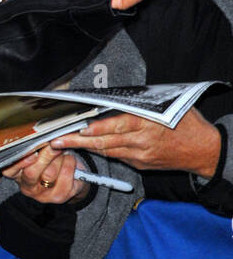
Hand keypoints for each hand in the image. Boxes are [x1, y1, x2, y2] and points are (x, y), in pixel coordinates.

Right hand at [2, 145, 88, 203]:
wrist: (68, 179)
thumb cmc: (49, 162)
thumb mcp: (38, 154)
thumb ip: (35, 148)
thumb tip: (39, 138)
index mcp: (18, 175)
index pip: (9, 171)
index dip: (19, 162)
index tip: (32, 153)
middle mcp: (28, 188)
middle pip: (31, 172)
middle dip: (45, 155)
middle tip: (53, 144)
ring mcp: (44, 195)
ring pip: (50, 173)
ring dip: (59, 158)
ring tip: (62, 152)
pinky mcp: (61, 196)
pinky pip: (65, 175)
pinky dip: (70, 163)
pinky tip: (69, 160)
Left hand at [51, 107, 221, 178]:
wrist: (203, 150)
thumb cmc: (187, 122)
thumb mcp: (167, 106)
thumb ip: (142, 104)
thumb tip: (116, 96)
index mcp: (148, 123)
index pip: (118, 125)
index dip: (98, 128)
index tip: (79, 128)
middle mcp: (142, 142)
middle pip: (105, 142)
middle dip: (78, 141)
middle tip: (55, 140)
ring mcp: (140, 155)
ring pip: (107, 151)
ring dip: (84, 147)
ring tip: (62, 144)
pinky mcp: (139, 163)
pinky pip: (116, 156)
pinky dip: (100, 150)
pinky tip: (84, 146)